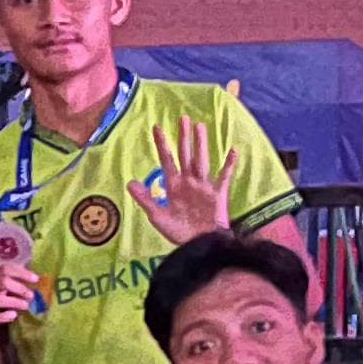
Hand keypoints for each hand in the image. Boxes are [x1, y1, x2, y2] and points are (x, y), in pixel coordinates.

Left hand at [129, 116, 236, 245]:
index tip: (157, 127)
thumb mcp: (157, 216)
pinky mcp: (217, 194)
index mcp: (174, 185)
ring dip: (201, 144)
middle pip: (185, 155)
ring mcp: (203, 186)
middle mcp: (189, 181)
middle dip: (183, 137)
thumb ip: (145, 199)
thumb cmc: (179, 232)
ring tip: (200, 126)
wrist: (198, 246)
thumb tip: (130, 182)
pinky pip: (223, 177)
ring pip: (201, 160)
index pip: (166, 160)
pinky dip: (228, 165)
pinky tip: (232, 150)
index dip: (162, 144)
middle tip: (183, 118)